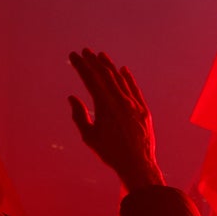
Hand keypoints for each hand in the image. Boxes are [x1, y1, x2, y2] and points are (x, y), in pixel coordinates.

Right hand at [68, 49, 163, 191]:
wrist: (137, 164)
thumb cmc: (110, 153)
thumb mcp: (89, 137)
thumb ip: (79, 116)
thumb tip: (72, 98)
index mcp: (105, 106)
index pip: (91, 79)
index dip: (81, 66)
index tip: (73, 56)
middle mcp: (120, 101)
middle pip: (105, 74)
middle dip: (93, 61)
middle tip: (84, 51)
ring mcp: (134, 104)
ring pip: (121, 79)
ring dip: (109, 66)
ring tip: (101, 56)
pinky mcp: (144, 110)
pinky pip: (135, 89)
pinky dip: (128, 78)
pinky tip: (123, 70)